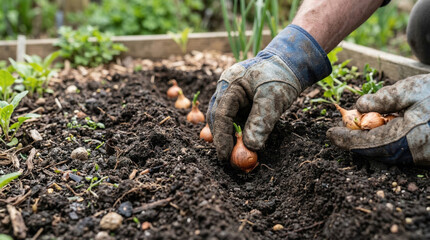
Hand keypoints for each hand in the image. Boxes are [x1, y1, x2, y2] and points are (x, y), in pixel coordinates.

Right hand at [207, 25, 331, 161]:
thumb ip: (261, 121)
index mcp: (230, 84)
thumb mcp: (273, 99)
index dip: (222, 138)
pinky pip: (232, 119)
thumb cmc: (280, 77)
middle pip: (216, 118)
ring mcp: (229, 94)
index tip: (226, 157)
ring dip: (228, 137)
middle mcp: (225, 89)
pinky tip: (241, 143)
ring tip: (236, 154)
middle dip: (222, 140)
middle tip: (229, 160)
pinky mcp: (237, 101)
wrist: (288, 64)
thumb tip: (251, 146)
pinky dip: (235, 132)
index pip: (220, 115)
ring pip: (222, 120)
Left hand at [327, 74, 429, 165]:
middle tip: (340, 129)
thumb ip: (384, 98)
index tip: (330, 133)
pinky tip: (378, 128)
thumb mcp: (411, 89)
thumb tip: (359, 106)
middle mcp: (412, 153)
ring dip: (368, 141)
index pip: (366, 143)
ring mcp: (419, 156)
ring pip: (385, 153)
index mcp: (406, 137)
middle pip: (373, 151)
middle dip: (354, 141)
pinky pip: (397, 151)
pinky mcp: (423, 155)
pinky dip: (383, 142)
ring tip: (356, 127)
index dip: (346, 139)